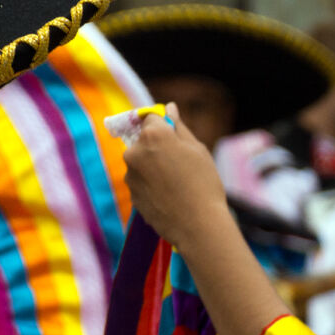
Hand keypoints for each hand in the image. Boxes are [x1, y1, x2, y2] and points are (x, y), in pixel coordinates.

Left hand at [124, 113, 229, 253]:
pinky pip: (141, 183)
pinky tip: (170, 197)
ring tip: (176, 185)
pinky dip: (152, 187)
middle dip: (157, 148)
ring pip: (141, 163)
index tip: (175, 139)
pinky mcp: (132, 195)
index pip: (150, 118)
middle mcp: (135, 152)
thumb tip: (169, 108)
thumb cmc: (204, 184)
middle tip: (180, 166)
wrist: (199, 226)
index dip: (164, 127)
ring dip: (153, 168)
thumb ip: (179, 127)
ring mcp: (131, 175)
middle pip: (143, 141)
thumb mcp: (198, 150)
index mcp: (153, 135)